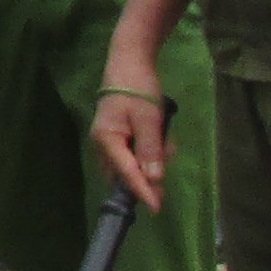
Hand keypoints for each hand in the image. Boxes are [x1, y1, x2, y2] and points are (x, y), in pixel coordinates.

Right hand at [89, 71, 171, 210]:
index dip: (143, 191)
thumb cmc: (138, 88)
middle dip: (148, 173)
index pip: (127, 173)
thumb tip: (154, 179)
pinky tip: (158, 133)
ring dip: (150, 158)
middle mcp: (103, 144)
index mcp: (107, 140)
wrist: (129, 61)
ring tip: (164, 137)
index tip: (156, 208)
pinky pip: (132, 152)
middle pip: (126, 172)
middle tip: (167, 160)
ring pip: (130, 163)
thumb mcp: (149, 119)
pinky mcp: (117, 134)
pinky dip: (147, 149)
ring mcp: (108, 139)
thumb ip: (150, 150)